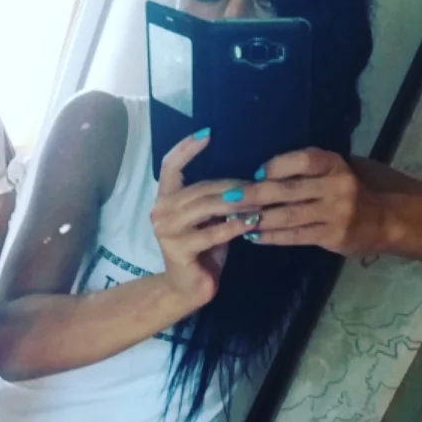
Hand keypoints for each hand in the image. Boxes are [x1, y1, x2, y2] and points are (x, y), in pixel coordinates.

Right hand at [151, 130, 257, 307]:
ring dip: (238, 203)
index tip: (209, 132)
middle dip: (233, 185)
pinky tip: (252, 223)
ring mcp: (166, 231)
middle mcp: (160, 212)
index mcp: (165, 199)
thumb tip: (245, 177)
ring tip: (262, 200)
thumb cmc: (202, 250)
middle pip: (200, 187)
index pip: (170, 166)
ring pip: (206, 206)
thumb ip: (215, 199)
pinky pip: (212, 233)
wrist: (187, 288)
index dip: (187, 148)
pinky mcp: (177, 250)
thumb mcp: (208, 218)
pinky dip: (235, 226)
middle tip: (262, 184)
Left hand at [232, 148, 385, 255]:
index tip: (254, 173)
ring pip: (288, 216)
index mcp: (334, 165)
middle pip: (289, 190)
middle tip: (229, 198)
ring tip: (234, 219)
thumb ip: (302, 171)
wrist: (381, 220)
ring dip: (258, 219)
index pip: (303, 160)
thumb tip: (256, 175)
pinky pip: (294, 236)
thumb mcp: (330, 172)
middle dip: (255, 195)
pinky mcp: (332, 235)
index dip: (276, 166)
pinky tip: (252, 236)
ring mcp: (336, 212)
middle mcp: (337, 186)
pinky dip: (270, 236)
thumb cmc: (344, 192)